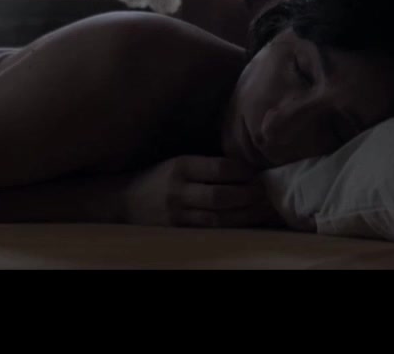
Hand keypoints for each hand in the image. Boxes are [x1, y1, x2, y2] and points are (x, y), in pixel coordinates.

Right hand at [124, 156, 278, 228]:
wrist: (124, 201)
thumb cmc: (159, 178)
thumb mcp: (178, 162)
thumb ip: (207, 165)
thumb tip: (247, 166)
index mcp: (181, 166)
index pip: (218, 168)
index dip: (243, 172)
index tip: (258, 173)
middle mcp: (178, 190)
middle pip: (221, 196)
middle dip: (249, 196)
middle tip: (268, 193)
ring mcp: (177, 214)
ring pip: (219, 218)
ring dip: (246, 214)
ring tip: (265, 209)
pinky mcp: (178, 231)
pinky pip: (211, 230)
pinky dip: (232, 226)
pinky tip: (248, 222)